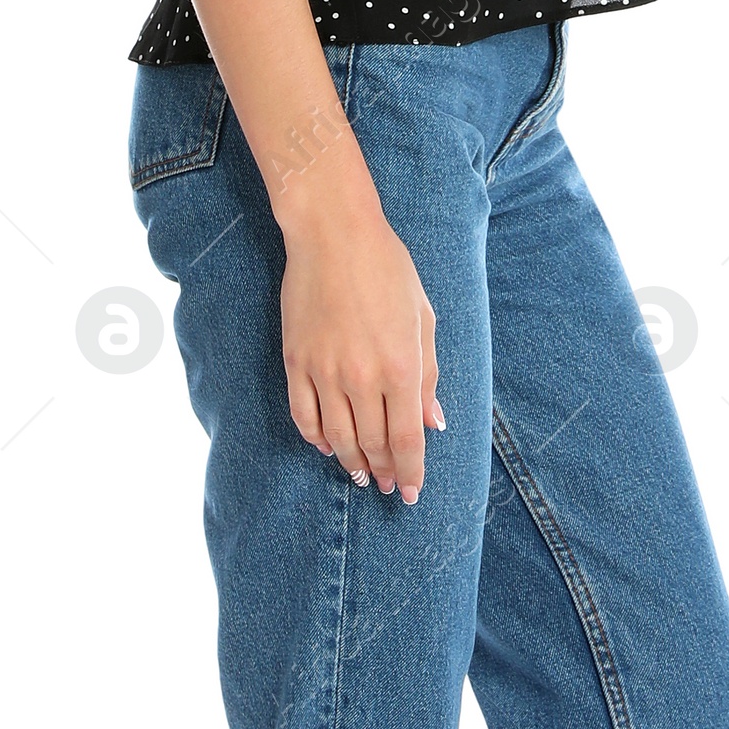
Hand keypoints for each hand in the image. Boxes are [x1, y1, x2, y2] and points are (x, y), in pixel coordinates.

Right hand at [280, 205, 441, 502]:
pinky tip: (326, 446)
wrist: (333, 235)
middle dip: (383, 471)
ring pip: (337, 436)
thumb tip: (434, 423)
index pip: (407, 440)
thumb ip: (428, 376)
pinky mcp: (295, 360)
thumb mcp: (423, 319)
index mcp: (401, 367)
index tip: (411, 493)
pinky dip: (315, 437)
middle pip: (373, 444)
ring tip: (360, 475)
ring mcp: (323, 371)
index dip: (411, 473)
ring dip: (351, 462)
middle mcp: (362, 377)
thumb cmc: (387, 270)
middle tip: (387, 486)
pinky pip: (303, 414)